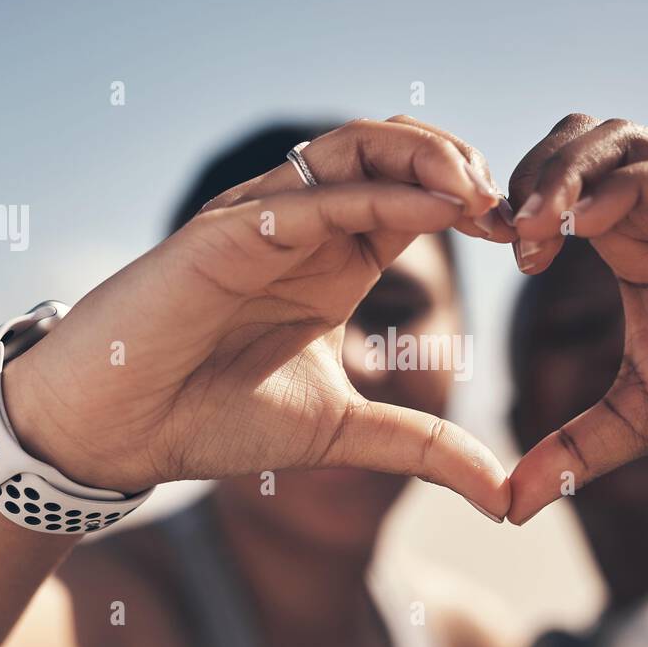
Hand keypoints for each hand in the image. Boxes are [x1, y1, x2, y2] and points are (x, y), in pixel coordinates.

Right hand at [3, 118, 515, 517]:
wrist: (117, 432)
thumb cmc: (212, 419)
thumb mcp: (344, 432)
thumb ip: (424, 449)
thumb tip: (505, 498)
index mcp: (334, 261)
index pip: (417, 198)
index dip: (475, 206)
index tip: (530, 242)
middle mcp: (303, 227)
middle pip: (393, 152)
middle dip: (462, 164)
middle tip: (516, 209)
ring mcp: (261, 221)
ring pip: (352, 148)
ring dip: (425, 158)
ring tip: (482, 192)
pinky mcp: (223, 233)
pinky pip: (307, 197)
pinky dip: (376, 193)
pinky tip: (434, 208)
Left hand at [506, 114, 647, 522]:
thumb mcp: (642, 420)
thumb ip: (573, 451)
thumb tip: (508, 506)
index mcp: (630, 243)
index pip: (554, 187)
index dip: (512, 208)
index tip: (491, 254)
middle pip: (575, 141)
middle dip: (527, 176)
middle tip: (506, 238)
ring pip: (619, 141)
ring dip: (563, 174)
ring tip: (534, 231)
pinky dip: (622, 188)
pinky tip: (584, 227)